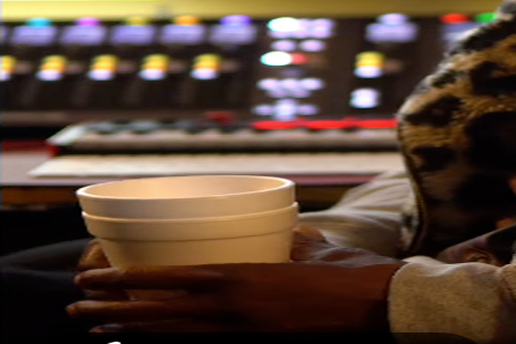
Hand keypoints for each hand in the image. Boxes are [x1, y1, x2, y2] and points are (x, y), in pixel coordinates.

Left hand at [68, 230, 404, 332]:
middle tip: (79, 310)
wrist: (383, 308)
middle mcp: (237, 310)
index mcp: (247, 277)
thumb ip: (295, 244)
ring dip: (133, 336)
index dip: (130, 279)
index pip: (174, 278)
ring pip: (175, 339)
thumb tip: (286, 236)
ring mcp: (246, 336)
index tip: (96, 277)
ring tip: (98, 333)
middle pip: (161, 315)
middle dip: (115, 313)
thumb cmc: (355, 276)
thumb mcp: (319, 250)